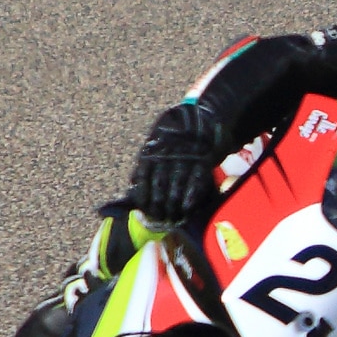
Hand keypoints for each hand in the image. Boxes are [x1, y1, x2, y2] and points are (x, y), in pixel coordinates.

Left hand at [130, 101, 227, 223]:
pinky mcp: (203, 156)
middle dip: (158, 203)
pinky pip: (196, 177)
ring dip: (173, 203)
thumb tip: (132, 190)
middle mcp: (167, 151)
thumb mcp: (157, 145)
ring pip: (176, 181)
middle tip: (159, 219)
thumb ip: (145, 168)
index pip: (142, 175)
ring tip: (172, 218)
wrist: (204, 117)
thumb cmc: (176, 137)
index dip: (142, 194)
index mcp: (152, 148)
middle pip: (159, 182)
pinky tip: (187, 207)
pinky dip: (191, 193)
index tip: (143, 210)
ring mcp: (185, 153)